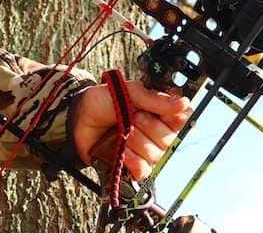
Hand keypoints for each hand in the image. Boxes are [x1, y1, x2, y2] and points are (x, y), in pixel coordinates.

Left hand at [70, 80, 190, 180]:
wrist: (79, 118)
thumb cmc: (103, 101)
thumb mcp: (129, 92)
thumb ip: (155, 99)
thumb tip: (183, 103)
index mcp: (160, 111)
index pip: (183, 119)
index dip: (174, 118)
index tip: (161, 112)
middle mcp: (157, 132)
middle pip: (169, 139)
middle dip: (148, 127)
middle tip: (132, 117)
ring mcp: (146, 150)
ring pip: (156, 155)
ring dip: (137, 142)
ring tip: (122, 132)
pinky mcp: (133, 165)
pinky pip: (144, 170)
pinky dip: (132, 160)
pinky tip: (122, 150)